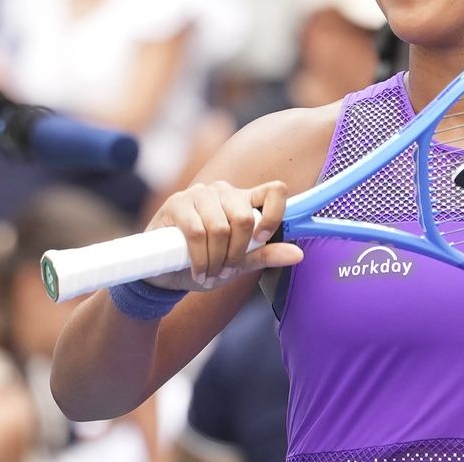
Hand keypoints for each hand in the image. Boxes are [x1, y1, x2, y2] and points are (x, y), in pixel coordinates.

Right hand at [144, 180, 302, 290]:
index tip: (261, 241)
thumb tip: (298, 255)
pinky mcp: (177, 203)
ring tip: (210, 273)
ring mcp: (199, 194)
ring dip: (217, 259)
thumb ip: (266, 255)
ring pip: (221, 227)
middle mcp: (224, 191)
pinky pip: (197, 232)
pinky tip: (198, 271)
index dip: (274, 217)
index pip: (275, 191)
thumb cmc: (206, 262)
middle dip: (238, 252)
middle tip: (227, 269)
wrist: (165, 273)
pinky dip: (201, 259)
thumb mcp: (240, 263)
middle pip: (245, 217)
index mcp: (244, 200)